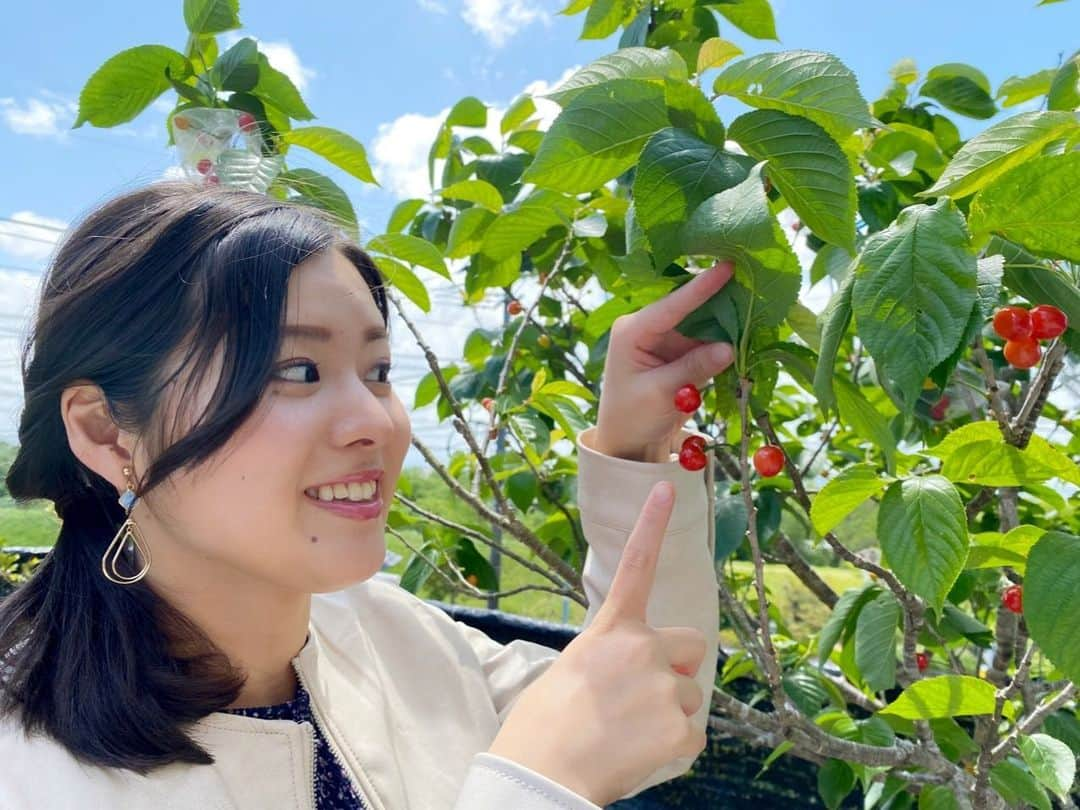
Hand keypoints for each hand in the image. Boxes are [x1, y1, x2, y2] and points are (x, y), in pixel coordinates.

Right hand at [487, 482, 707, 806]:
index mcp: (610, 631)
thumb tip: (646, 676)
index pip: (635, 566)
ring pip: (688, 696)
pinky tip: (637, 754)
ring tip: (624, 733)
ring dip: (667, 713)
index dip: (651, 525)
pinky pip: (691, 736)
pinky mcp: (679, 728)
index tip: (663, 488)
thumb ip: (614, 659)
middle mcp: (643, 648)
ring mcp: (664, 687)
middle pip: (688, 646)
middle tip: (637, 698)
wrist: (542, 774)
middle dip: (675, 667)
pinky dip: (671, 749)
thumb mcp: (574, 672)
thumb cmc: (545, 727)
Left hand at [594, 262, 735, 461]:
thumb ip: (693, 368)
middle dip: (719, 296)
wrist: (628, 444)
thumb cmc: (632, 418)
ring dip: (728, 318)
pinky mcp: (682, 354)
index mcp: (633, 331)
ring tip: (758, 300)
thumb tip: (729, 347)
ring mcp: (668, 339)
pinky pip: (709, 341)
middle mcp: (649, 328)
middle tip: (751, 277)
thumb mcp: (660, 394)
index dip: (699, 287)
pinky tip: (751, 327)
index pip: (670, 305)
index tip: (725, 267)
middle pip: (690, 307)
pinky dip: (727, 339)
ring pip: (704, 323)